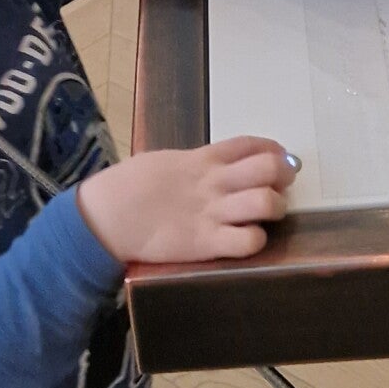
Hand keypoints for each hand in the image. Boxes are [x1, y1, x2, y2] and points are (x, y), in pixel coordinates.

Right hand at [76, 138, 297, 264]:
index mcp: (202, 158)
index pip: (250, 144)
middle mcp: (213, 182)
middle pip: (268, 168)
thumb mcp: (168, 162)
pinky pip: (248, 241)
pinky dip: (255, 239)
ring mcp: (211, 213)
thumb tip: (218, 165)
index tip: (279, 159)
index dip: (273, 150)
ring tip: (267, 214)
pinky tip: (246, 238)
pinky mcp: (206, 243)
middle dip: (282, 175)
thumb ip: (196, 164)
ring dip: (275, 207)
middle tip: (280, 185)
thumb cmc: (130, 187)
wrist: (106, 215)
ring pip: (266, 203)